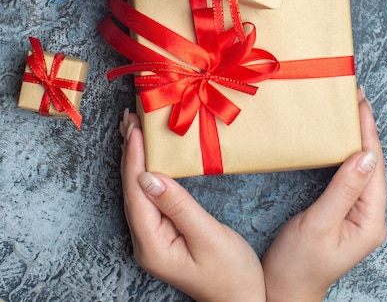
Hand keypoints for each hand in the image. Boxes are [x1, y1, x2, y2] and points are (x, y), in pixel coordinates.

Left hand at [119, 111, 265, 301]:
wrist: (242, 300)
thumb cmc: (231, 272)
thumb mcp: (208, 235)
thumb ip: (178, 205)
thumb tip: (149, 176)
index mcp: (153, 245)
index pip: (136, 194)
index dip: (135, 159)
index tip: (136, 129)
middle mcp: (145, 242)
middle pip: (131, 190)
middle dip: (130, 153)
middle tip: (128, 119)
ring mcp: (152, 239)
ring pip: (137, 192)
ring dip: (135, 160)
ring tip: (132, 130)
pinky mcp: (162, 234)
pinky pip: (147, 197)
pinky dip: (145, 172)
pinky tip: (146, 157)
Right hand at [262, 87, 386, 301]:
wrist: (284, 290)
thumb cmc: (299, 264)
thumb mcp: (320, 224)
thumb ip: (343, 190)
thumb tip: (365, 155)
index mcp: (370, 219)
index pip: (373, 166)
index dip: (367, 132)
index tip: (360, 103)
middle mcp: (369, 215)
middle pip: (371, 163)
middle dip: (365, 130)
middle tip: (354, 98)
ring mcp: (356, 213)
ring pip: (360, 167)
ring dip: (355, 138)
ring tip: (349, 110)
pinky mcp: (342, 211)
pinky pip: (348, 175)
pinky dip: (343, 153)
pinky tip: (337, 140)